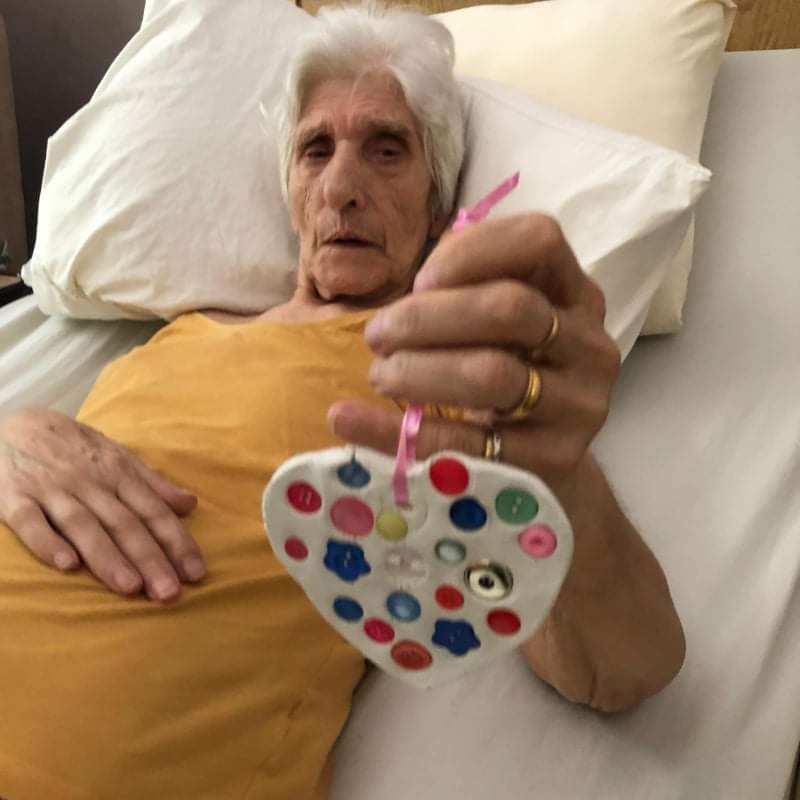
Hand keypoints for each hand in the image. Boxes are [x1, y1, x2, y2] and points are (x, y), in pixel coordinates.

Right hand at [0, 408, 203, 600]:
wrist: (10, 423)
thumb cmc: (72, 446)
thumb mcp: (115, 455)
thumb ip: (151, 483)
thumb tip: (190, 504)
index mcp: (119, 472)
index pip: (154, 511)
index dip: (177, 542)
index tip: (196, 573)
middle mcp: (90, 482)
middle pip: (125, 524)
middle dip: (150, 559)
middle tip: (169, 593)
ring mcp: (51, 489)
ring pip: (84, 525)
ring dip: (107, 556)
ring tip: (130, 587)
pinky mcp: (13, 496)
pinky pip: (30, 521)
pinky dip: (47, 542)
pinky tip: (66, 566)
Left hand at [328, 213, 620, 500]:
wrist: (545, 454)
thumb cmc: (509, 369)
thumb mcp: (501, 322)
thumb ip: (468, 288)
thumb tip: (411, 294)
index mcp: (576, 292)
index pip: (539, 240)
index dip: (470, 251)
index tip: (419, 280)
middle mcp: (589, 344)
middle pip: (510, 308)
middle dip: (427, 317)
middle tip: (378, 336)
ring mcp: (579, 404)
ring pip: (492, 374)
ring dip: (417, 370)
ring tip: (379, 374)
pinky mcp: (553, 458)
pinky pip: (464, 443)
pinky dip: (393, 431)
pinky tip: (347, 418)